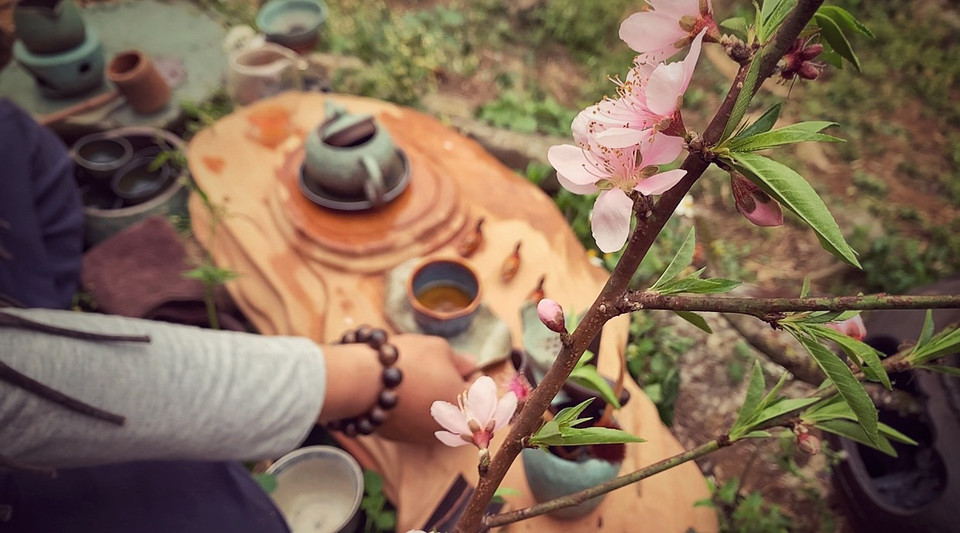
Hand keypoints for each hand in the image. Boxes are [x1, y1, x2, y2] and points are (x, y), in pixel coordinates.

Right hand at [319, 334, 476, 444]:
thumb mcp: (441, 348)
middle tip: (436, 369)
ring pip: (438, 416)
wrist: (364, 380)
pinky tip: (401, 393)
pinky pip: (415, 422)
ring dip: (434, 400)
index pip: (482, 392)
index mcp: (468, 407)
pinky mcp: (402, 439)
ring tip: (416, 379)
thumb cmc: (409, 359)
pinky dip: (413, 410)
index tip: (457, 363)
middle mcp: (450, 429)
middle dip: (453, 388)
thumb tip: (471, 366)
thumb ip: (462, 361)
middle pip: (461, 407)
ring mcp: (425, 437)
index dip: (471, 374)